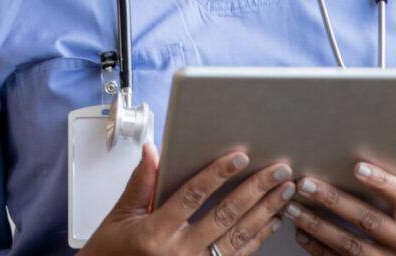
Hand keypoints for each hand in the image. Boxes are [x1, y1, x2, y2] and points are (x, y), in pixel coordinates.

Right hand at [82, 143, 294, 255]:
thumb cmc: (111, 255)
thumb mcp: (119, 218)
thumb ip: (140, 183)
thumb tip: (153, 150)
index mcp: (155, 234)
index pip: (192, 197)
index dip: (218, 175)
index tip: (240, 157)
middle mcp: (178, 255)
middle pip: (224, 216)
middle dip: (255, 190)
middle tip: (278, 170)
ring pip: (236, 238)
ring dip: (264, 212)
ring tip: (284, 191)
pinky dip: (256, 239)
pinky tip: (271, 221)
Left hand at [284, 159, 395, 255]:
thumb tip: (394, 150)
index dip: (382, 182)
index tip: (357, 167)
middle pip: (371, 222)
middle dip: (335, 201)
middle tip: (306, 184)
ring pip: (352, 247)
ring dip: (318, 226)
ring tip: (294, 208)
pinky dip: (320, 250)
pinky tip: (303, 234)